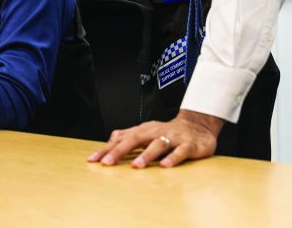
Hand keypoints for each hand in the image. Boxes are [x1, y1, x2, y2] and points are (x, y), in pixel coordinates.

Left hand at [88, 110, 223, 167]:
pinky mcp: (188, 145)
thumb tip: (107, 145)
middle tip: (107, 163)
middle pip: (135, 139)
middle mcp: (155, 132)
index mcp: (143, 130)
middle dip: (120, 151)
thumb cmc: (167, 132)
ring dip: (146, 155)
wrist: (197, 126)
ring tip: (136, 166)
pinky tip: (165, 166)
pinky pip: (180, 152)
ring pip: (158, 145)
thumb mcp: (145, 133)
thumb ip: (127, 138)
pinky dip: (172, 158)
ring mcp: (172, 138)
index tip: (93, 160)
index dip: (107, 149)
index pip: (122, 138)